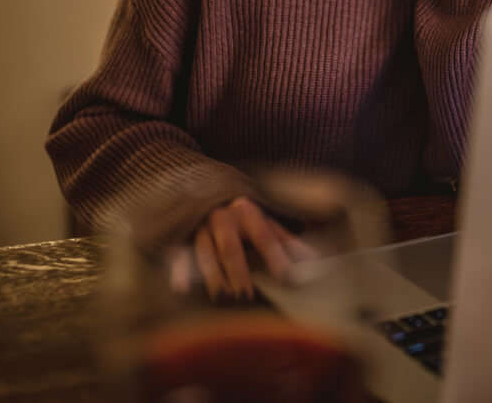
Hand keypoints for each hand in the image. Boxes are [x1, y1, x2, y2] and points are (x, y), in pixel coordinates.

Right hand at [180, 196, 315, 300]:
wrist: (202, 194)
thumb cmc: (241, 218)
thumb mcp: (265, 223)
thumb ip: (286, 241)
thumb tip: (314, 261)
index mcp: (247, 211)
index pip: (264, 235)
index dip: (275, 256)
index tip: (285, 278)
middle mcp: (222, 216)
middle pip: (230, 245)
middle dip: (238, 270)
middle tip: (246, 295)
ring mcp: (199, 226)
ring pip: (203, 250)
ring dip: (212, 274)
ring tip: (221, 296)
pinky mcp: (180, 237)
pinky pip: (177, 255)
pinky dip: (179, 272)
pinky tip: (182, 289)